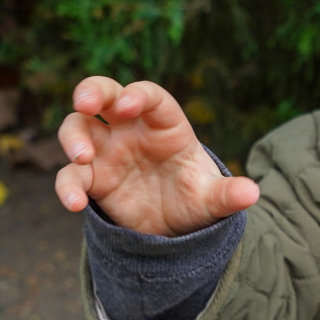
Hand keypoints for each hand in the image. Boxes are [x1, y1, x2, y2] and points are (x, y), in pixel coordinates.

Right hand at [54, 77, 258, 236]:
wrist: (175, 228)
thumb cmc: (195, 199)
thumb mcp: (212, 200)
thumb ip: (227, 195)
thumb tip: (252, 193)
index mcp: (165, 124)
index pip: (150, 96)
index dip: (138, 94)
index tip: (128, 104)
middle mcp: (132, 130)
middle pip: (105, 94)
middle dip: (91, 91)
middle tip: (84, 102)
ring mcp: (108, 151)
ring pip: (78, 126)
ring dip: (73, 136)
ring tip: (82, 157)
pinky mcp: (93, 178)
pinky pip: (71, 175)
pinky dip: (67, 185)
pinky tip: (74, 203)